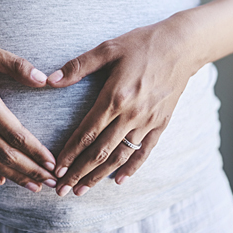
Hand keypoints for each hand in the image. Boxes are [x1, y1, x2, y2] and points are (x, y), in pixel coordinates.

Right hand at [0, 25, 57, 192]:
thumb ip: (17, 66)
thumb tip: (43, 80)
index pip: (15, 134)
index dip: (35, 151)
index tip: (52, 163)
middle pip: (4, 154)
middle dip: (30, 170)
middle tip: (51, 182)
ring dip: (13, 175)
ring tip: (33, 186)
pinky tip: (1, 179)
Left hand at [46, 17, 199, 196]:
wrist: (182, 46)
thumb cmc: (141, 43)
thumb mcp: (108, 48)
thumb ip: (79, 66)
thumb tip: (50, 79)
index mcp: (115, 96)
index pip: (87, 132)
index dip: (70, 152)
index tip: (56, 168)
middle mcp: (131, 114)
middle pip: (100, 150)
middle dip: (79, 171)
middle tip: (62, 189)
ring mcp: (148, 121)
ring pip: (120, 155)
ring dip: (99, 175)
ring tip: (82, 189)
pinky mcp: (161, 123)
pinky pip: (144, 151)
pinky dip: (131, 167)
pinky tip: (118, 180)